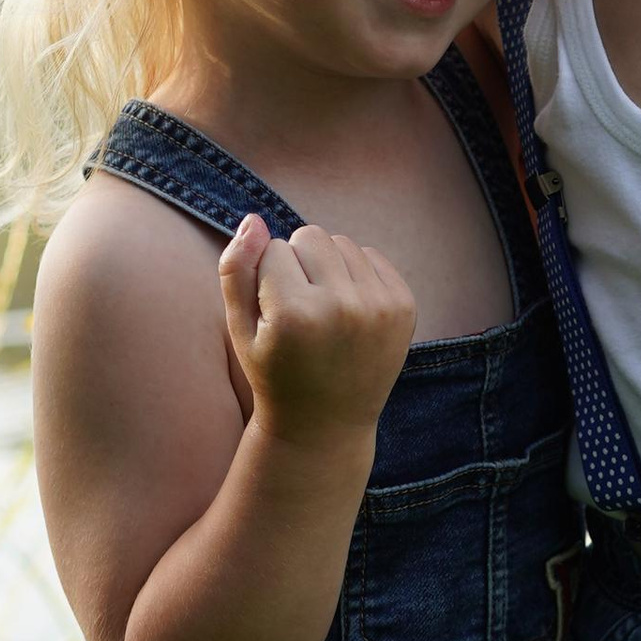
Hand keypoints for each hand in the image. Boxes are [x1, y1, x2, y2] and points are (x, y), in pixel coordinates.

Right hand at [218, 216, 414, 454]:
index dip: (267, 279)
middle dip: (298, 263)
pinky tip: (349, 312)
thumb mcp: (240, 328)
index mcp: (295, 315)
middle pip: (310, 235)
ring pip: (341, 243)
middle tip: (300, 311)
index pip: (272, 248)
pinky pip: (371, 255)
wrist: (326, 422)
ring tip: (323, 312)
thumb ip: (235, 270)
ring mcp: (380, 306)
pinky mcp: (404, 305)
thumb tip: (254, 218)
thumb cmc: (275, 371)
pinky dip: (356, 275)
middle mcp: (342, 307)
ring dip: (328, 267)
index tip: (276, 317)